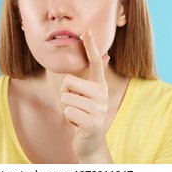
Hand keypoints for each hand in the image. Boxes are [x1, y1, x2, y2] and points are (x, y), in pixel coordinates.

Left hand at [60, 29, 112, 162]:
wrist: (91, 142)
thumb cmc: (85, 114)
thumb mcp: (89, 95)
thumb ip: (94, 76)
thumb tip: (106, 55)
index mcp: (99, 85)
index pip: (95, 61)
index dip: (91, 46)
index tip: (86, 30)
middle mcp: (102, 94)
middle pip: (68, 81)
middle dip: (64, 94)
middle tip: (75, 105)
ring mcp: (98, 108)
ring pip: (65, 97)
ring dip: (66, 108)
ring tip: (77, 114)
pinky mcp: (92, 122)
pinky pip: (68, 111)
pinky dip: (68, 118)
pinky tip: (78, 124)